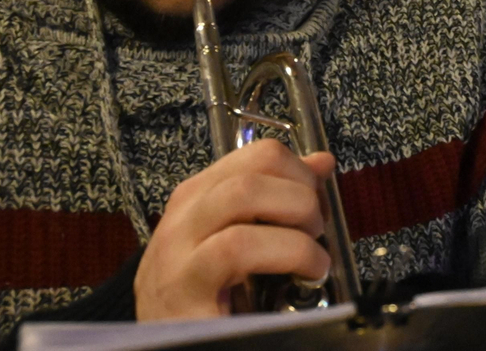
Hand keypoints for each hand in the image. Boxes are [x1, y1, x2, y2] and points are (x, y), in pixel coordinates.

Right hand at [134, 139, 334, 319]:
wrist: (164, 349)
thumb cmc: (205, 298)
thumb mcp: (242, 238)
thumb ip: (278, 198)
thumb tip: (321, 162)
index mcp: (198, 198)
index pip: (258, 153)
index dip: (302, 172)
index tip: (320, 202)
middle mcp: (183, 216)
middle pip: (253, 169)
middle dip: (302, 192)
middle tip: (317, 229)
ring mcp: (177, 250)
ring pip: (242, 195)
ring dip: (295, 219)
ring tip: (313, 256)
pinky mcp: (184, 288)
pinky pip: (237, 247)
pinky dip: (288, 253)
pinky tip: (306, 274)